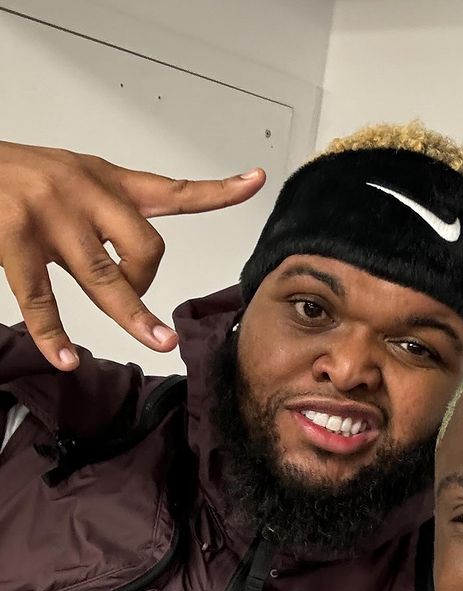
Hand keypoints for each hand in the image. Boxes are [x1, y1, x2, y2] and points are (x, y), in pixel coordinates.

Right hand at [0, 140, 264, 368]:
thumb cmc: (18, 177)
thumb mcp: (74, 178)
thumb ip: (109, 211)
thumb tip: (137, 261)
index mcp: (105, 180)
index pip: (172, 189)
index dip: (217, 191)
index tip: (256, 182)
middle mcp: (84, 193)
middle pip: (147, 247)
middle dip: (149, 281)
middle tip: (139, 299)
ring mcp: (50, 217)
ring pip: (106, 278)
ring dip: (134, 316)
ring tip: (157, 342)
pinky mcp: (14, 240)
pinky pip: (42, 299)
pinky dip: (54, 334)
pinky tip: (65, 358)